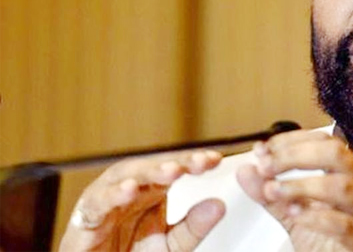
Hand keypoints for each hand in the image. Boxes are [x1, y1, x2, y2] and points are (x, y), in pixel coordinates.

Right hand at [59, 150, 225, 251]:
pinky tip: (130, 189)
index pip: (173, 168)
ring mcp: (105, 202)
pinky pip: (97, 203)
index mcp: (150, 192)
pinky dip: (112, 195)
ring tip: (172, 170)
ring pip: (124, 176)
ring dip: (148, 171)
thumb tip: (219, 205)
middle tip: (198, 162)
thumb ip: (192, 228)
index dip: (193, 161)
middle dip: (176, 162)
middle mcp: (128, 191)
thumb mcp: (170, 246)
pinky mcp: (84, 220)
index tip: (215, 159)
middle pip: (151, 166)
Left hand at [236, 130, 352, 251]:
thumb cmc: (331, 244)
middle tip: (267, 167)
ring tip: (276, 192)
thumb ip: (272, 194)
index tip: (264, 151)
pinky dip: (316, 218)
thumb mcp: (296, 214)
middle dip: (296, 157)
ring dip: (303, 186)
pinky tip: (296, 216)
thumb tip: (247, 171)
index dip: (292, 142)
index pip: (325, 142)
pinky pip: (345, 225)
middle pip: (337, 155)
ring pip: (343, 187)